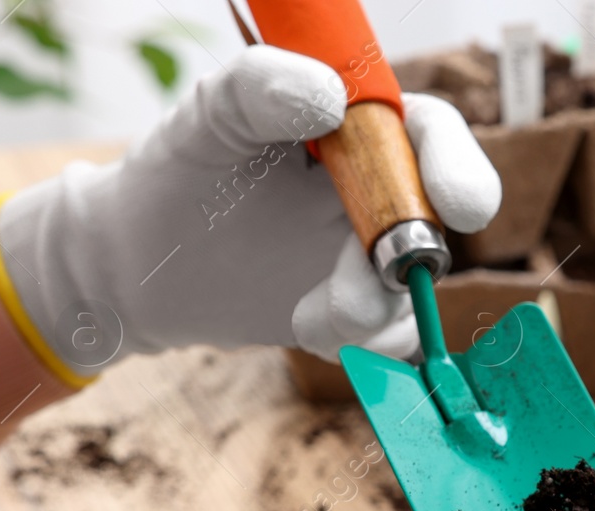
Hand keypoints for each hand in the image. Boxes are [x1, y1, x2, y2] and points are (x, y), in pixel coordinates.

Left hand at [0, 45, 499, 371]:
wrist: (139, 262)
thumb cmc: (178, 172)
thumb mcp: (207, 117)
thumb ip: (258, 87)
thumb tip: (329, 98)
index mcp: (355, 127)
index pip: (428, 134)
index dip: (454, 164)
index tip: (455, 205)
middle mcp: (376, 190)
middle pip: (442, 213)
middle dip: (425, 247)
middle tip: (385, 269)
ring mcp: (369, 256)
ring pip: (414, 285)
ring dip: (373, 304)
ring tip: (314, 310)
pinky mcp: (353, 312)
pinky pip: (387, 336)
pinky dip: (357, 340)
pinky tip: (305, 326)